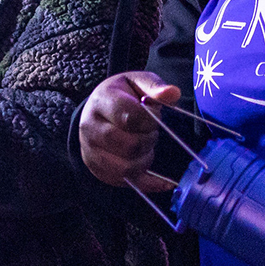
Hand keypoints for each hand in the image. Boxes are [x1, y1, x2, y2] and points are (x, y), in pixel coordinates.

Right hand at [79, 72, 182, 190]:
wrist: (97, 109)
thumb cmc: (122, 94)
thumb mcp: (138, 82)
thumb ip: (155, 87)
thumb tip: (173, 93)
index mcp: (102, 101)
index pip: (130, 118)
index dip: (151, 121)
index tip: (153, 115)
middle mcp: (90, 127)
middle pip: (129, 146)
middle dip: (148, 140)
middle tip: (150, 132)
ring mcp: (91, 151)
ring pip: (127, 168)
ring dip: (146, 159)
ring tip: (146, 146)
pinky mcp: (98, 169)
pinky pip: (126, 183)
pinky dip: (148, 182)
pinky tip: (163, 181)